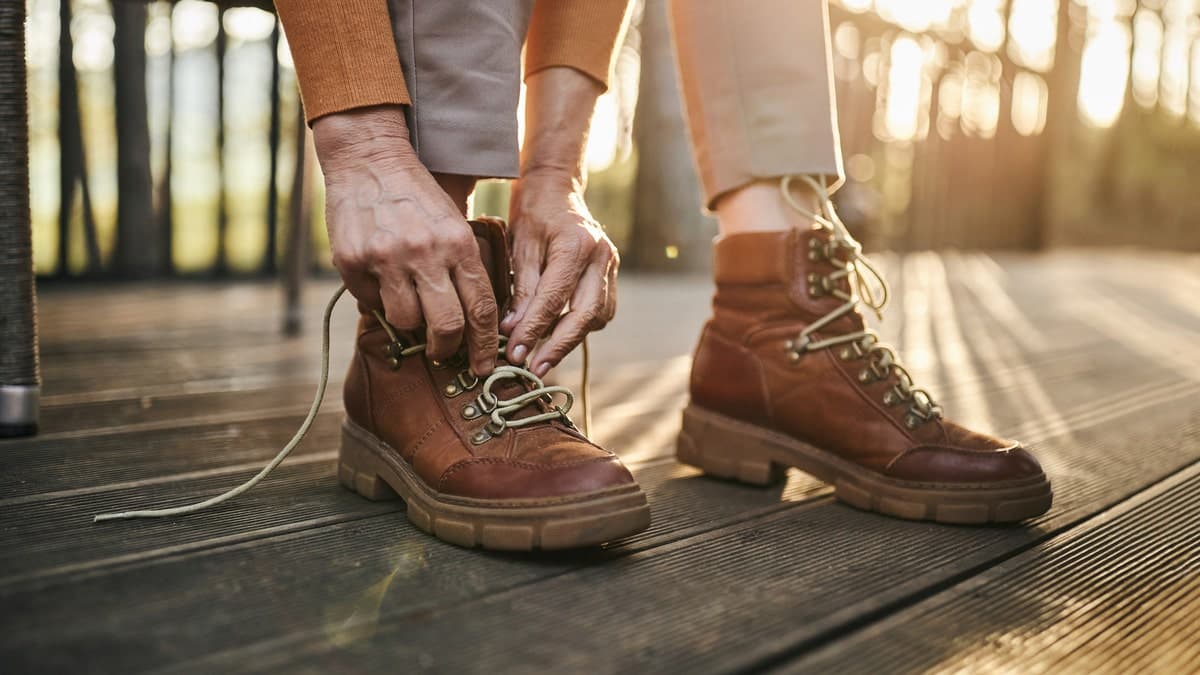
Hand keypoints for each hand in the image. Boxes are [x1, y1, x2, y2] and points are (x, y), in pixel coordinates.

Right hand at [312, 107, 497, 374]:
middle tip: (442, 351)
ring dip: (409, 321)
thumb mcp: (453, 221)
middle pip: (447, 326)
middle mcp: (426, 252)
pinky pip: (372, 303)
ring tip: (407, 301)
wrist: (368, 157)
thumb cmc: (417, 194)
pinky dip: (378, 300)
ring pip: (406, 321)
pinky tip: (380, 277)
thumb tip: (479, 320)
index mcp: (459, 242)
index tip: (483, 366)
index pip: (482, 308)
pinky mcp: (353, 262)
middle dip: (448, 348)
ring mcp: (387, 258)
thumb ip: (465, 264)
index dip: (484, 345)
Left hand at [502, 170, 618, 376]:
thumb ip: (521, 287)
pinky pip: (602, 309)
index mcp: (576, 245)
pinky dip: (582, 324)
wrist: (558, 187)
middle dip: (560, 346)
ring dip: (572, 337)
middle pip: (586, 314)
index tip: (515, 354)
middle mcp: (601, 256)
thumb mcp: (520, 244)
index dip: (534, 331)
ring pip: (598, 316)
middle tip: (535, 368)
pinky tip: (558, 332)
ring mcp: (611, 265)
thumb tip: (514, 331)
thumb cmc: (533, 211)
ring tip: (542, 354)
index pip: (554, 299)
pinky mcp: (611, 273)